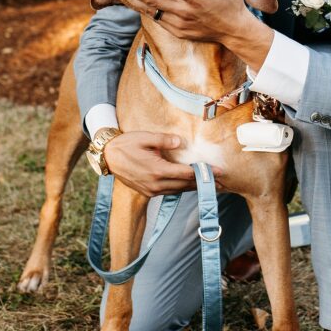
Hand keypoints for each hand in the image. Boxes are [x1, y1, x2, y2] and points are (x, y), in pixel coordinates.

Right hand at [102, 131, 223, 197]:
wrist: (108, 157)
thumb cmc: (126, 144)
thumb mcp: (145, 138)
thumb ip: (164, 140)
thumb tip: (179, 142)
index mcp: (157, 171)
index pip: (187, 173)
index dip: (204, 173)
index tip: (219, 172)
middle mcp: (156, 184)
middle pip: (186, 185)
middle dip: (204, 183)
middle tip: (222, 181)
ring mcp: (152, 190)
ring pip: (179, 190)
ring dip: (195, 187)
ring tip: (210, 184)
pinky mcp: (148, 192)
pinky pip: (171, 191)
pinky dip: (183, 188)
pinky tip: (191, 184)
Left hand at [121, 0, 247, 42]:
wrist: (234, 31)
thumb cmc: (232, 2)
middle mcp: (185, 12)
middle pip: (153, 1)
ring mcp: (180, 24)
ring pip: (152, 12)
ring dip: (136, 1)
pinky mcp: (178, 32)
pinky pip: (157, 20)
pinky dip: (146, 10)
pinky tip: (139, 2)